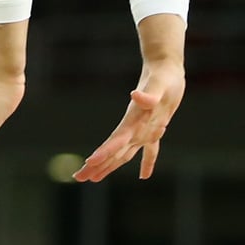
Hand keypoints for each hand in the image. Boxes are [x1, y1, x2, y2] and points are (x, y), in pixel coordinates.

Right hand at [75, 57, 184, 181]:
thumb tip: (134, 95)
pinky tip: (144, 176)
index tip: (89, 163)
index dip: (104, 152)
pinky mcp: (155, 127)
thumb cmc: (162, 76)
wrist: (164, 67)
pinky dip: (146, 163)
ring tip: (95, 178)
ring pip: (124, 153)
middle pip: (113, 151)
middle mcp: (134, 127)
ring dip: (110, 166)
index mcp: (133, 119)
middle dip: (97, 165)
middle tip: (79, 178)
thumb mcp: (159, 85)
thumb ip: (148, 94)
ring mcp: (143, 128)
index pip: (116, 140)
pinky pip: (150, 149)